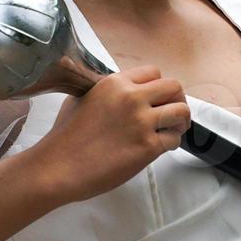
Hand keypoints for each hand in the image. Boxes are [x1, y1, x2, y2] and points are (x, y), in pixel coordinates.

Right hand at [34, 67, 189, 204]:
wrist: (59, 167)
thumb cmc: (65, 136)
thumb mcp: (82, 97)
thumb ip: (107, 90)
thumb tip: (122, 90)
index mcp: (115, 83)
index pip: (154, 73)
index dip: (159, 87)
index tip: (157, 99)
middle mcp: (131, 98)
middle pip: (174, 87)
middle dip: (177, 100)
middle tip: (172, 115)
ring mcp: (141, 122)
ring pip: (181, 111)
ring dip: (180, 121)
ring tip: (171, 131)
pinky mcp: (147, 147)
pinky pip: (174, 139)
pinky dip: (171, 143)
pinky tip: (160, 147)